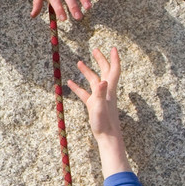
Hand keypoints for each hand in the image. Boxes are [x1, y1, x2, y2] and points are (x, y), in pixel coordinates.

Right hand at [65, 46, 131, 176]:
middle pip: (105, 72)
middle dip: (101, 60)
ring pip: (93, 81)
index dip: (114, 59)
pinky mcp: (93, 105)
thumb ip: (101, 94)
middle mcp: (106, 92)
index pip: (113, 71)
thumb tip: (103, 81)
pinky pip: (85, 93)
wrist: (107, 137)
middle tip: (95, 50)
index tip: (113, 48)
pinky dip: (78, 87)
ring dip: (87, 71)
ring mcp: (99, 98)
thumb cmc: (105, 124)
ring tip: (79, 62)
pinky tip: (70, 83)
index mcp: (109, 90)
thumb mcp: (101, 108)